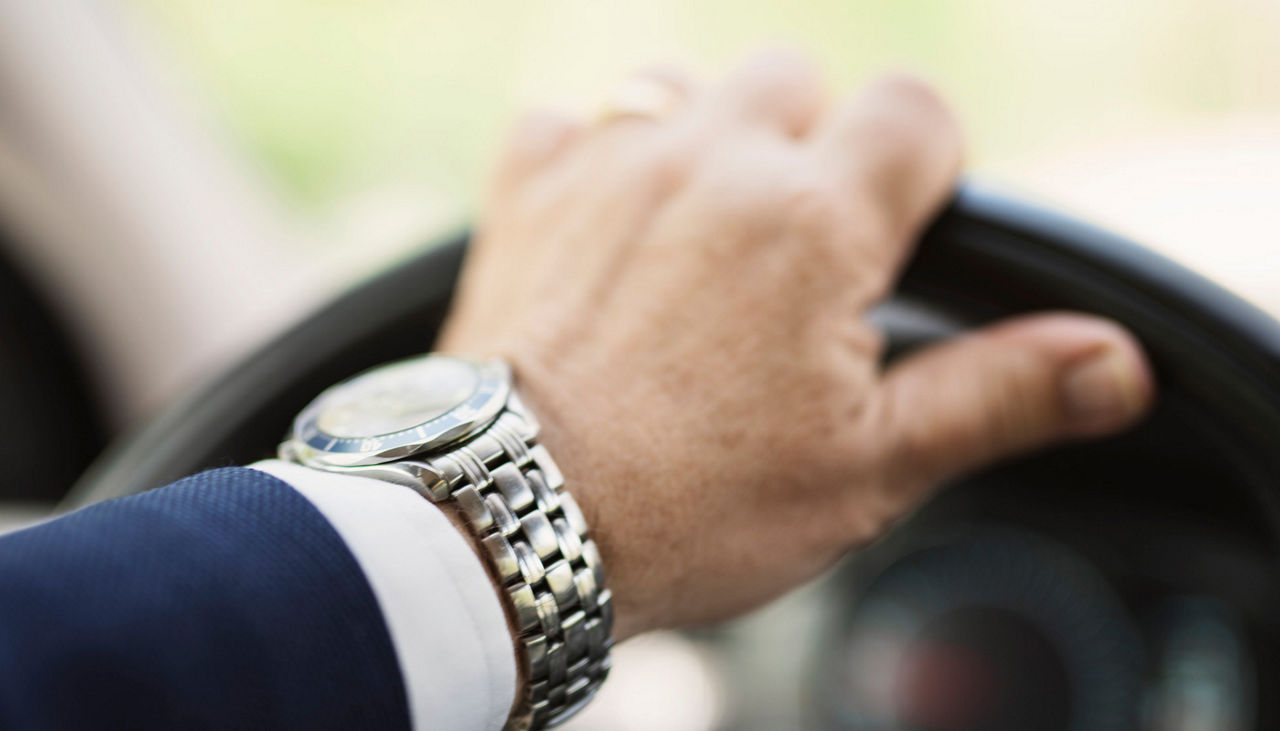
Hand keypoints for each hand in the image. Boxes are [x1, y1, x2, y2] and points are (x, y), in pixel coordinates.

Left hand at [438, 50, 1153, 640]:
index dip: (926, 167)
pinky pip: (570, 123)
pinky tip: (610, 229)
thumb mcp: (871, 465)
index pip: (917, 112)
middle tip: (797, 258)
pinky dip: (597, 158)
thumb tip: (1111, 361)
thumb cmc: (691, 505)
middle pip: (800, 80)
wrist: (511, 522)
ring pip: (686, 86)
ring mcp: (610, 165)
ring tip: (705, 240)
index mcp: (815, 222)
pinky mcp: (528, 192)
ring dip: (710, 142)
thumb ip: (999, 393)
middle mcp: (713, 162)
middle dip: (814, 150)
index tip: (899, 235)